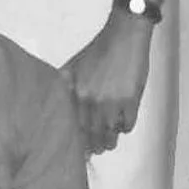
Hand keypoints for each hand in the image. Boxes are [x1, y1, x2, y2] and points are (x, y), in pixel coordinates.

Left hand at [64, 10, 153, 154]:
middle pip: (92, 132)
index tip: (78, 148)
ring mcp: (113, 102)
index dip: (77, 139)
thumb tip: (56, 103)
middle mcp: (92, 101)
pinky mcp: (132, 100)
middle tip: (95, 152)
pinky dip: (125, 128)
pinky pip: (128, 123)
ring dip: (110, 140)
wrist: (123, 37)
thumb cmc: (97, 51)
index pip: (74, 124)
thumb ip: (65, 86)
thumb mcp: (72, 66)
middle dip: (94, 144)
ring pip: (111, 131)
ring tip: (108, 145)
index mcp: (76, 93)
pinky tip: (122, 128)